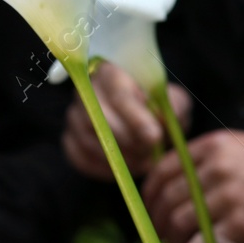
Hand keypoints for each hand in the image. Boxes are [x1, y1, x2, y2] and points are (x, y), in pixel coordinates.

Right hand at [63, 64, 188, 178]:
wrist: (143, 121)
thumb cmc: (157, 107)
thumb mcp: (173, 101)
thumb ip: (174, 106)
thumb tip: (166, 116)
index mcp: (111, 72)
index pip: (117, 94)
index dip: (135, 117)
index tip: (154, 137)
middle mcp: (85, 90)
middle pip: (96, 118)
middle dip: (127, 141)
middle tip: (150, 154)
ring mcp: (73, 116)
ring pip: (88, 140)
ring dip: (118, 158)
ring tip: (143, 162)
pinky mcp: (69, 139)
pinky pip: (80, 158)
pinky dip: (104, 169)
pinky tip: (124, 169)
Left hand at [143, 131, 243, 242]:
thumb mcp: (240, 148)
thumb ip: (206, 159)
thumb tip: (169, 178)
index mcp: (212, 146)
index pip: (163, 169)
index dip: (151, 191)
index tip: (149, 204)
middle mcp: (216, 168)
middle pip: (168, 197)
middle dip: (158, 218)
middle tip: (159, 231)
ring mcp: (228, 196)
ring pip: (180, 220)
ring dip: (172, 236)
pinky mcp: (241, 223)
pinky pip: (203, 239)